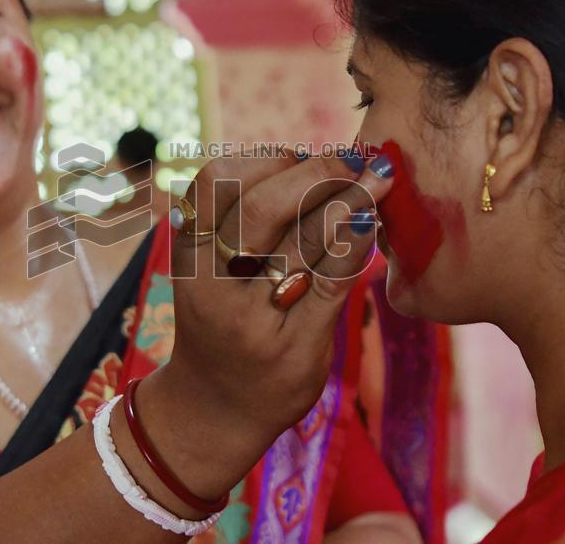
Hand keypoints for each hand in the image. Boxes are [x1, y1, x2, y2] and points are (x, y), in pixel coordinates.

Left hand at [134, 151, 392, 507]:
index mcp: (247, 320)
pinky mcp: (182, 240)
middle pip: (258, 207)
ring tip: (320, 166)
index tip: (381, 179)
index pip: (303, 248)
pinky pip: (207, 184)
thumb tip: (365, 216)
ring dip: (277, 162)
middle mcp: (207, 283)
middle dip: (316, 175)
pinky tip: (285, 171)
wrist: (207, 402)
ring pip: (221, 182)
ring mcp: (187, 257)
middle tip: (360, 162)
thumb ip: (335, 285)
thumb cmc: (271, 385)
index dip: (346, 208)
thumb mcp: (312, 352)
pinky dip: (248, 166)